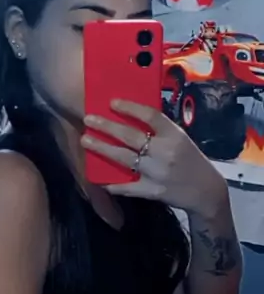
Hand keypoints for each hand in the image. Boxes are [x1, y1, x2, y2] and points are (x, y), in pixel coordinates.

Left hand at [82, 100, 227, 216]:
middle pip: (131, 136)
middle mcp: (165, 151)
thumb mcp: (180, 139)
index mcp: (174, 135)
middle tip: (88, 119)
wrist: (206, 191)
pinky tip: (100, 180)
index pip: (150, 116)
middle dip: (106, 127)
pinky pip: (128, 187)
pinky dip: (114, 184)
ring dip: (102, 148)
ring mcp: (158, 172)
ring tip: (86, 140)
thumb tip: (132, 116)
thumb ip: (160, 130)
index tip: (112, 102)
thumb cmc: (191, 161)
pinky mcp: (153, 191)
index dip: (129, 108)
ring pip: (124, 158)